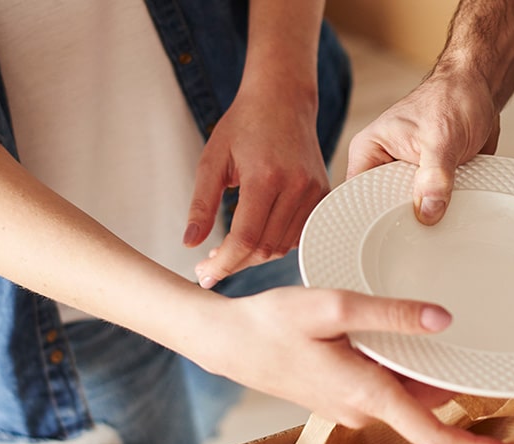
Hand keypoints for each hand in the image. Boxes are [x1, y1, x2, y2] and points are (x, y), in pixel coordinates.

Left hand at [186, 80, 328, 287]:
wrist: (283, 98)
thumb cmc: (244, 124)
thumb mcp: (212, 160)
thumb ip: (201, 204)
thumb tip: (190, 244)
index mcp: (265, 177)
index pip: (246, 239)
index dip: (224, 263)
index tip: (205, 276)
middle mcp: (295, 186)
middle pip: (266, 248)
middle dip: (236, 263)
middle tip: (210, 266)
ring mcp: (314, 191)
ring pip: (284, 246)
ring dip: (255, 256)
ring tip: (230, 251)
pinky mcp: (324, 194)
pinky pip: (299, 234)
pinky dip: (277, 243)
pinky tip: (256, 237)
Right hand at [195, 287, 513, 443]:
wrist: (227, 341)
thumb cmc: (273, 323)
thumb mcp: (333, 309)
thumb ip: (390, 315)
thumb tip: (443, 320)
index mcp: (368, 394)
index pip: (432, 434)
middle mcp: (362, 409)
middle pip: (426, 407)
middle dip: (457, 390)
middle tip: (489, 357)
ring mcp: (349, 406)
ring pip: (406, 396)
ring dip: (427, 377)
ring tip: (448, 341)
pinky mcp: (338, 396)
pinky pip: (384, 389)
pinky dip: (402, 372)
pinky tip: (403, 341)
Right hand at [347, 68, 500, 224]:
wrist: (480, 90)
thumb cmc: (453, 98)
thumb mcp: (441, 138)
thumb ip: (434, 177)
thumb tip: (428, 212)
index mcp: (370, 151)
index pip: (357, 195)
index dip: (368, 218)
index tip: (384, 236)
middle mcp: (384, 166)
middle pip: (383, 210)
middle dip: (403, 221)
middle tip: (419, 230)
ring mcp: (408, 177)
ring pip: (411, 213)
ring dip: (428, 218)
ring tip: (440, 218)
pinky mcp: (430, 185)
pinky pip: (433, 209)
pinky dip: (446, 213)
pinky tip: (454, 214)